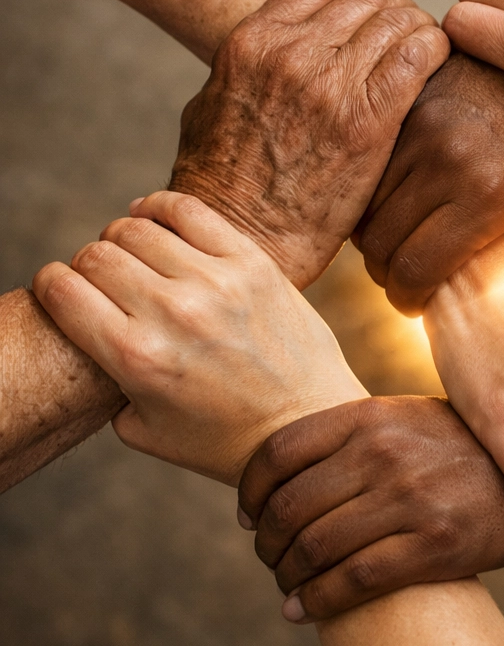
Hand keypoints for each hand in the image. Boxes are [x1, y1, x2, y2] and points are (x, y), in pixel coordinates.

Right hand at [33, 192, 364, 485]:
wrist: (310, 425)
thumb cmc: (224, 439)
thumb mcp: (142, 430)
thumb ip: (105, 379)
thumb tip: (91, 328)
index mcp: (136, 358)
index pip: (62, 290)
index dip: (52, 285)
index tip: (61, 289)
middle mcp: (173, 313)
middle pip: (97, 254)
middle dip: (88, 266)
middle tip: (106, 281)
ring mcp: (217, 282)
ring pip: (137, 227)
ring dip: (123, 237)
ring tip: (135, 255)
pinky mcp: (254, 263)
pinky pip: (189, 209)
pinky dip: (159, 206)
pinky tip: (153, 217)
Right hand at [169, 0, 449, 289]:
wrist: (241, 240)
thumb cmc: (221, 186)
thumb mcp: (212, 107)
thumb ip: (243, 71)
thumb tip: (261, 58)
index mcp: (253, 42)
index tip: (377, 13)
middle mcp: (292, 53)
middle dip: (396, 10)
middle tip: (410, 35)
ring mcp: (331, 86)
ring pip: (398, 20)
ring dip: (418, 30)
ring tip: (427, 51)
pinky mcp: (367, 123)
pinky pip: (418, 57)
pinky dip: (435, 50)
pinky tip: (439, 64)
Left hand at [236, 397, 503, 619]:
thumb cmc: (458, 451)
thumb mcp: (406, 420)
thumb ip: (351, 436)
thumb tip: (281, 479)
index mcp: (371, 416)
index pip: (279, 452)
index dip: (249, 491)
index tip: (247, 516)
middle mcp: (384, 453)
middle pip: (289, 506)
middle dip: (266, 542)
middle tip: (269, 558)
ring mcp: (410, 499)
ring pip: (315, 547)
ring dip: (286, 576)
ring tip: (285, 586)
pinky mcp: (434, 545)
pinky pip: (353, 580)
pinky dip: (315, 602)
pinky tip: (300, 610)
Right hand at [353, 52, 503, 313]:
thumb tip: (500, 291)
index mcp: (488, 196)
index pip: (417, 269)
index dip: (408, 298)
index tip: (412, 303)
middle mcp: (448, 161)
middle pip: (380, 245)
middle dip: (386, 273)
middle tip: (399, 277)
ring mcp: (420, 128)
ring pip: (365, 207)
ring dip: (374, 235)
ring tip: (395, 243)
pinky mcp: (404, 105)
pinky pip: (367, 168)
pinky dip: (370, 196)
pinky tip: (390, 205)